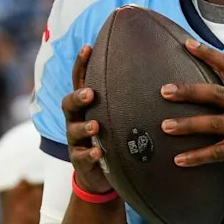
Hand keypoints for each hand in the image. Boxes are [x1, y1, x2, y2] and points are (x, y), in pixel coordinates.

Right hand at [61, 45, 113, 194]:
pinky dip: (89, 155)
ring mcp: (76, 142)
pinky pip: (81, 158)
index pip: (80, 81)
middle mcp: (77, 120)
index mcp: (86, 106)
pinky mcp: (80, 162)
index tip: (88, 47)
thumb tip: (155, 69)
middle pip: (69, 104)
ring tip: (95, 126)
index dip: (81, 65)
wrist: (101, 175)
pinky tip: (98, 153)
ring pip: (73, 131)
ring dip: (84, 127)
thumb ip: (128, 97)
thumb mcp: (118, 115)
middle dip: (78, 97)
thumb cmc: (114, 137)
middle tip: (90, 93)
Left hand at [160, 39, 223, 182]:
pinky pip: (216, 152)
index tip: (188, 44)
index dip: (209, 54)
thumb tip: (201, 87)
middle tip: (165, 91)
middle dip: (188, 91)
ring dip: (187, 125)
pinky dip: (196, 156)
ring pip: (212, 124)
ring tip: (165, 126)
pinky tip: (179, 159)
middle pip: (215, 94)